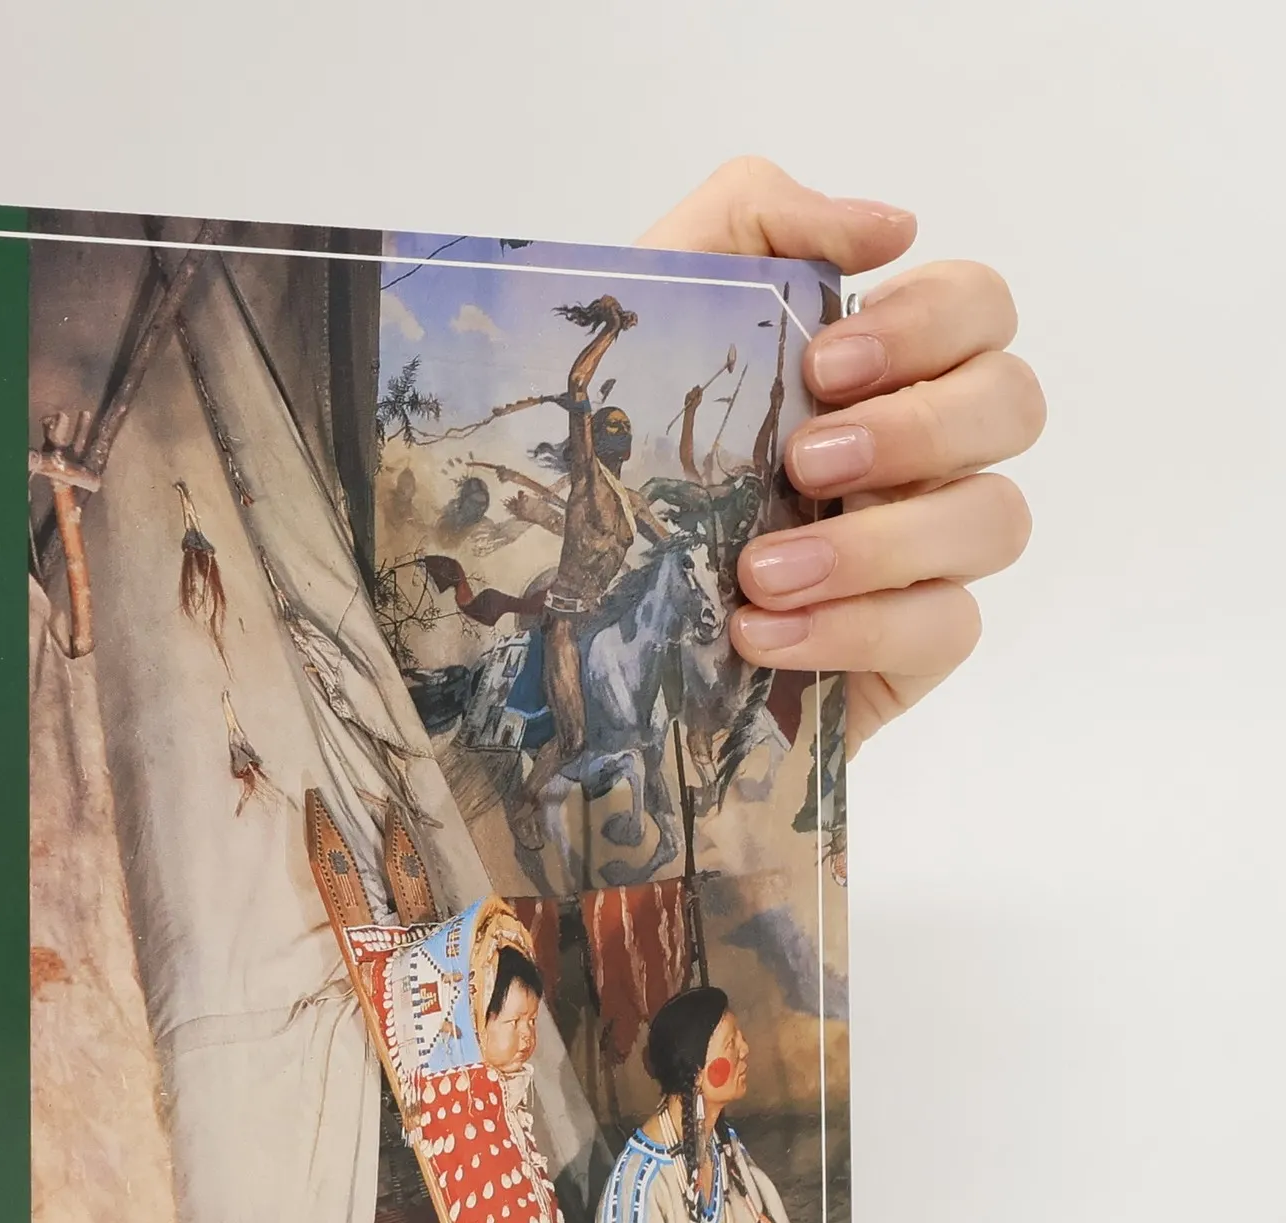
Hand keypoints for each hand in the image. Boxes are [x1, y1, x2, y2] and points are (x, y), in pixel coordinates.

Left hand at [638, 158, 1043, 751]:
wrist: (566, 598)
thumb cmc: (623, 444)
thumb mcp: (656, 305)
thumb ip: (755, 218)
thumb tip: (891, 226)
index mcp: (881, 365)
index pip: (980, 307)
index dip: (931, 323)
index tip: (823, 363)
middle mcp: (924, 451)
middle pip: (1013, 405)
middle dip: (915, 428)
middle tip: (802, 461)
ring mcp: (926, 552)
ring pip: (995, 520)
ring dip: (879, 543)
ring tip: (760, 571)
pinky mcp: (907, 648)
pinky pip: (946, 628)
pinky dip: (854, 630)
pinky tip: (759, 634)